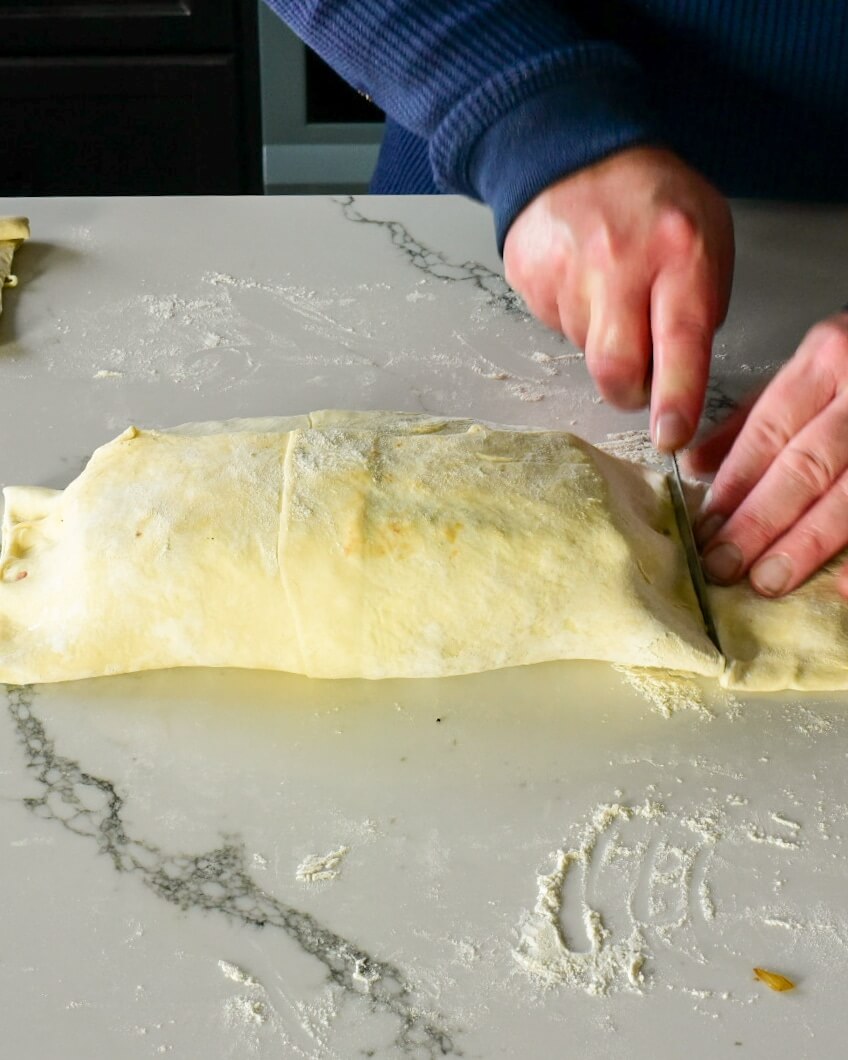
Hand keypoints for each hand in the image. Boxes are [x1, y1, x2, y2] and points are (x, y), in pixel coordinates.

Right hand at [503, 146, 734, 450]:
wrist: (576, 150)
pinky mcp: (528, 277)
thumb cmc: (656, 204)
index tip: (670, 435)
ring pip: (585, 350)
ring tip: (609, 288)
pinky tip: (581, 278)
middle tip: (638, 380)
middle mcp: (619, 263)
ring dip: (602, 339)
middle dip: (627, 392)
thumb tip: (675, 377)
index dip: (675, 397)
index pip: (678, 341)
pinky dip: (572, 316)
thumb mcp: (708, 239)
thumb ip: (700, 308)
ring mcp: (566, 271)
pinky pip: (555, 326)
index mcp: (678, 253)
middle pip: (613, 367)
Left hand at [685, 311, 847, 596]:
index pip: (769, 430)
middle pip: (806, 465)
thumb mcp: (812, 370)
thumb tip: (693, 465)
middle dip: (760, 520)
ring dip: (808, 543)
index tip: (704, 528)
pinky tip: (843, 587)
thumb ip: (754, 418)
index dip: (736, 484)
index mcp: (827, 360)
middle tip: (722, 565)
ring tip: (769, 580)